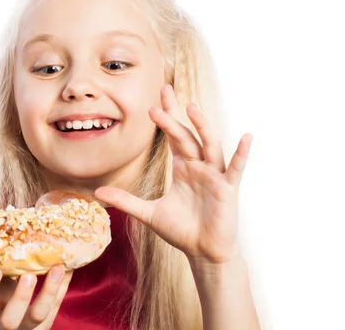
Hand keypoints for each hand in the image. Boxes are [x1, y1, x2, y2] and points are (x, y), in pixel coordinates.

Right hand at [0, 266, 71, 329]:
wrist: (2, 322)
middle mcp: (3, 320)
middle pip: (10, 319)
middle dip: (20, 296)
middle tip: (28, 275)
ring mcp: (26, 323)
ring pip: (38, 315)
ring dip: (48, 291)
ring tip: (57, 269)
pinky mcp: (45, 321)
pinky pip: (56, 305)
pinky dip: (63, 285)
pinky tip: (69, 267)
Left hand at [95, 84, 252, 263]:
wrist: (202, 252)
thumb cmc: (181, 230)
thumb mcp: (148, 213)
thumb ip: (126, 200)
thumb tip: (98, 191)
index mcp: (183, 167)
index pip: (173, 136)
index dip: (166, 117)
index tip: (155, 99)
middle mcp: (199, 166)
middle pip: (187, 135)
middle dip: (174, 115)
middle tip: (163, 92)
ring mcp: (215, 176)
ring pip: (209, 145)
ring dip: (202, 127)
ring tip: (192, 107)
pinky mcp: (227, 189)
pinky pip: (236, 169)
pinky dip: (241, 154)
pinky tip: (247, 138)